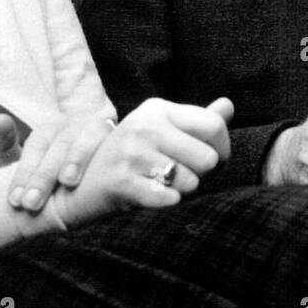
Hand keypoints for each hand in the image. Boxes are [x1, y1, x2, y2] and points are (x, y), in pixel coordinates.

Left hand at [0, 113, 117, 213]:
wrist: (83, 183)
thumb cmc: (47, 174)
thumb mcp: (20, 162)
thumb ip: (4, 144)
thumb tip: (0, 119)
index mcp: (53, 128)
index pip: (38, 144)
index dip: (25, 172)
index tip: (15, 201)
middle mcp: (79, 126)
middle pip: (61, 144)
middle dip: (44, 174)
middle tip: (31, 204)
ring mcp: (103, 133)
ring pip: (88, 138)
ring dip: (77, 158)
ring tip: (67, 182)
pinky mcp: (122, 143)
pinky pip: (118, 144)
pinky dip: (112, 157)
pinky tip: (106, 174)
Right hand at [53, 98, 233, 227]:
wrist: (79, 188)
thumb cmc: (130, 159)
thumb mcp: (160, 131)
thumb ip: (197, 120)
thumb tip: (228, 105)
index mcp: (157, 108)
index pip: (215, 125)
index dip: (222, 149)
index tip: (210, 161)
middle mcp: (144, 125)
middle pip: (208, 157)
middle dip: (202, 175)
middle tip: (181, 176)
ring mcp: (130, 152)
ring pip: (191, 181)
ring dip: (183, 190)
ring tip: (162, 185)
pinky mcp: (121, 181)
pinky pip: (168, 198)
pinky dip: (167, 202)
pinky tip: (153, 196)